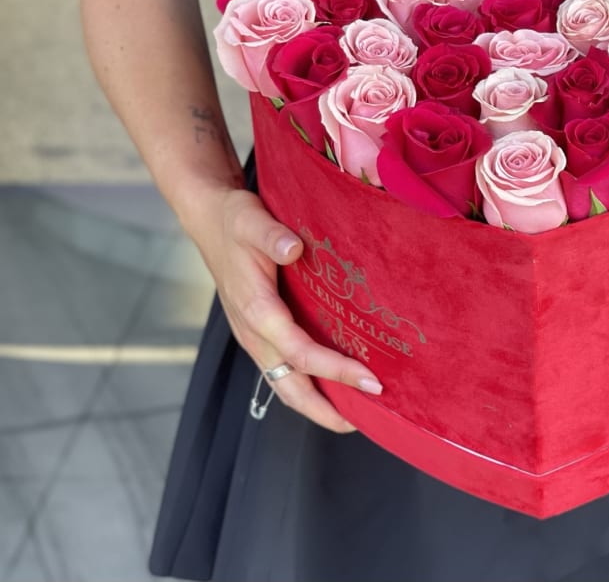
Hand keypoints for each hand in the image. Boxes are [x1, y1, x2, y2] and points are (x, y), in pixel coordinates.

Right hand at [190, 186, 383, 432]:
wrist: (209, 220)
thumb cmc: (235, 221)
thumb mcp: (252, 220)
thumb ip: (272, 235)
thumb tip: (294, 249)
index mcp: (256, 310)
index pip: (300, 352)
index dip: (335, 370)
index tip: (370, 379)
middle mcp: (254, 333)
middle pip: (291, 387)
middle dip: (328, 409)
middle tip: (370, 417)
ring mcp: (255, 337)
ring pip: (286, 384)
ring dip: (319, 403)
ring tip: (357, 414)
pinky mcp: (260, 332)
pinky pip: (284, 369)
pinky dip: (309, 384)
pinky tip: (335, 384)